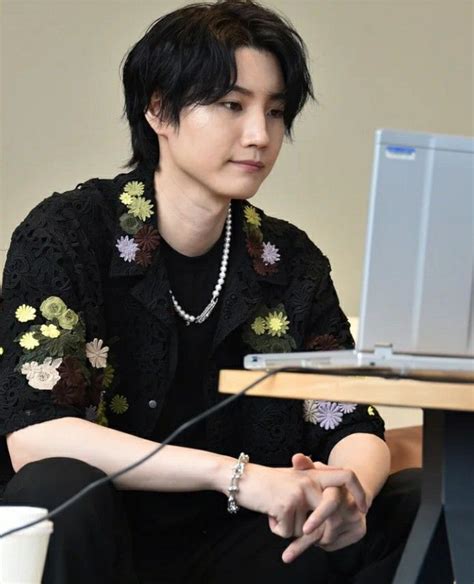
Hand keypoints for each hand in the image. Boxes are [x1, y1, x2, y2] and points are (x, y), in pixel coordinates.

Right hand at [236, 458, 366, 541]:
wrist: (240, 478)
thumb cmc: (265, 483)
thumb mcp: (292, 480)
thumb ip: (311, 490)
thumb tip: (330, 509)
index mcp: (313, 474)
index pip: (347, 476)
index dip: (358, 491)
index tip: (361, 509)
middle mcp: (309, 481)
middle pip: (329, 514)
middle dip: (315, 529)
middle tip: (296, 521)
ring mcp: (299, 493)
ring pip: (307, 529)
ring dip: (290, 528)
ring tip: (275, 510)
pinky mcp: (286, 505)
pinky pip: (289, 533)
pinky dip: (277, 529)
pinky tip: (269, 514)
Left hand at [281, 454, 367, 562]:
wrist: (348, 491)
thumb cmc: (325, 480)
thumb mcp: (315, 471)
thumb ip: (304, 465)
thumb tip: (296, 457)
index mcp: (340, 487)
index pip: (331, 503)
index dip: (319, 517)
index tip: (306, 529)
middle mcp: (352, 503)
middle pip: (327, 527)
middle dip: (305, 541)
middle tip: (288, 554)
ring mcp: (357, 518)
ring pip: (328, 538)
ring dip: (312, 538)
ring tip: (304, 529)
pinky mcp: (360, 531)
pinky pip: (333, 544)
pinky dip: (321, 542)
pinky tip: (316, 533)